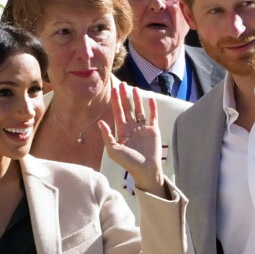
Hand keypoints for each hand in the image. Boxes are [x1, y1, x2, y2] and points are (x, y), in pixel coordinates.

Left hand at [98, 82, 165, 196]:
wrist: (145, 170)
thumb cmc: (128, 162)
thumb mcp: (114, 150)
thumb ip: (107, 136)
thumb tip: (100, 122)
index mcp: (121, 130)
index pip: (118, 112)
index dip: (116, 101)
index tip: (114, 89)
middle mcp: (132, 127)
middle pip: (128, 108)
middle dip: (124, 96)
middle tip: (122, 84)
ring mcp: (143, 128)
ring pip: (139, 110)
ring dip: (137, 99)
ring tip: (134, 88)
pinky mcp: (153, 130)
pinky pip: (152, 117)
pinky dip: (152, 108)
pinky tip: (151, 99)